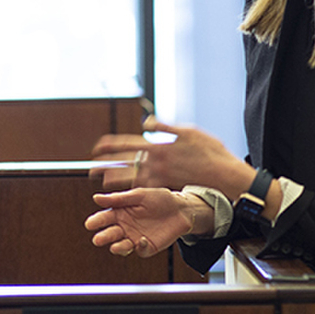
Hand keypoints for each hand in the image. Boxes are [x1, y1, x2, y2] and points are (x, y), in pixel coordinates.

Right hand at [84, 188, 212, 257]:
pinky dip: (140, 247)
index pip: (104, 218)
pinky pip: (140, 250)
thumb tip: (96, 198)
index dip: (96, 221)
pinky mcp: (147, 247)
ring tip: (114, 247)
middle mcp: (124, 227)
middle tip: (98, 240)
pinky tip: (142, 239)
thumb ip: (118, 199)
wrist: (181, 208)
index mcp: (120, 213)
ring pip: (122, 246)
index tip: (90, 224)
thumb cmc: (158, 199)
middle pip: (110, 234)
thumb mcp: (139, 195)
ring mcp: (135, 238)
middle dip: (104, 237)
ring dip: (117, 248)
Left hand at [91, 117, 250, 195]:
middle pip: (123, 164)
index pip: (127, 144)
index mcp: (158, 145)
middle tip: (91, 169)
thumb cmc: (209, 151)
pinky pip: (147, 190)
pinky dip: (134, 190)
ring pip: (131, 180)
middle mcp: (156, 163)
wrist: (223, 176)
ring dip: (116, 180)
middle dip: (106, 166)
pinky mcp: (167, 188)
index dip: (109, 146)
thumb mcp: (188, 131)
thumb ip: (164, 127)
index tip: (96, 147)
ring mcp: (160, 177)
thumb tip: (146, 122)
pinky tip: (127, 192)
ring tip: (103, 182)